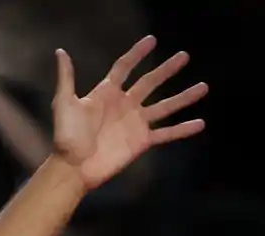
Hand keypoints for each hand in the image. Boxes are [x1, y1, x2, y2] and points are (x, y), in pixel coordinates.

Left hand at [51, 36, 207, 190]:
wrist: (73, 167)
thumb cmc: (66, 137)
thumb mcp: (64, 104)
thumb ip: (66, 78)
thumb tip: (60, 52)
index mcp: (107, 93)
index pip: (124, 68)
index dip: (137, 54)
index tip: (152, 40)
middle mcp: (124, 105)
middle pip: (150, 82)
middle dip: (167, 69)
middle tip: (184, 56)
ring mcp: (135, 123)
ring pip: (165, 106)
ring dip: (184, 97)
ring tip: (204, 87)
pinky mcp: (141, 141)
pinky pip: (166, 133)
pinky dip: (183, 129)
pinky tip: (201, 123)